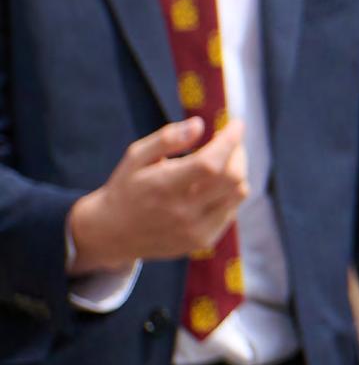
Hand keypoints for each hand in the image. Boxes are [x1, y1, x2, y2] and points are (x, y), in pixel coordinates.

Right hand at [66, 117, 249, 276]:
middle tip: (230, 142)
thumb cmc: (127, 188)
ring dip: (237, 171)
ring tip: (222, 162)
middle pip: (232, 177)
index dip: (229, 141)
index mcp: (163, 187)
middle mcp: (182, 212)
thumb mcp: (136, 158)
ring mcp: (195, 230)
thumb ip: (166, 139)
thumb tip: (199, 124)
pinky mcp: (204, 241)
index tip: (236, 124)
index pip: (210, 163)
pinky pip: (232, 210)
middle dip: (238, 153)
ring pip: (238, 193)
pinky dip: (230, 192)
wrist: (113, 234)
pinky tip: (214, 186)